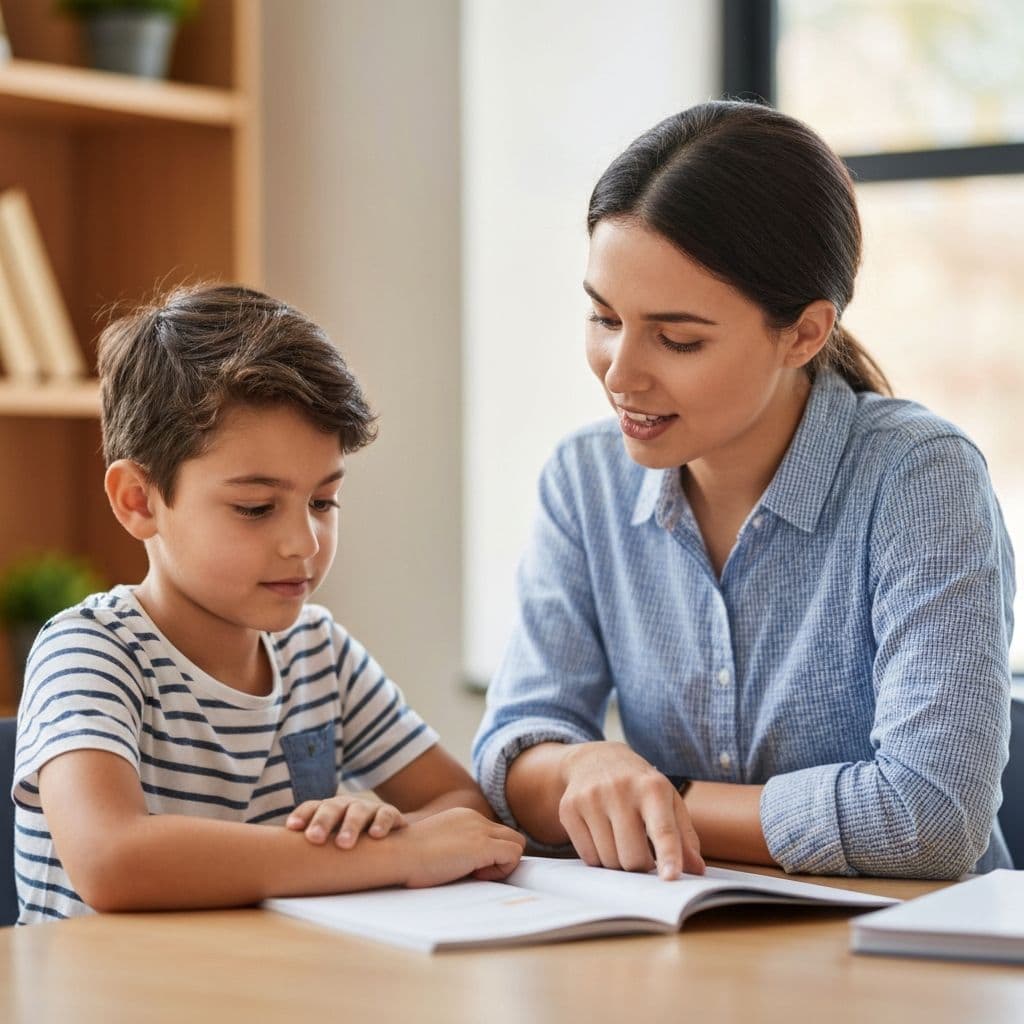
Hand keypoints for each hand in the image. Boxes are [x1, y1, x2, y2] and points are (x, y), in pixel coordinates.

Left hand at [286, 794, 405, 848]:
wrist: (385, 832)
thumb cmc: (348, 840)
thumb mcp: (329, 840)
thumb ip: (310, 847)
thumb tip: (277, 866)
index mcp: (327, 809)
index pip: (311, 807)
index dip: (302, 815)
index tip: (292, 828)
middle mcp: (346, 805)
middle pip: (332, 808)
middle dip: (323, 822)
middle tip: (314, 838)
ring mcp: (367, 808)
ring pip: (358, 811)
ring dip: (350, 826)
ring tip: (343, 844)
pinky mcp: (389, 814)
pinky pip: (386, 815)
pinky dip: (381, 823)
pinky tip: (376, 835)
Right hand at [391, 807, 525, 887]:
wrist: (396, 854)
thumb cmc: (409, 858)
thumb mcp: (438, 846)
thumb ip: (458, 848)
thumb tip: (475, 867)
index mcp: (463, 817)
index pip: (494, 832)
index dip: (490, 853)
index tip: (471, 868)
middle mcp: (474, 818)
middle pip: (510, 835)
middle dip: (502, 857)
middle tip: (478, 873)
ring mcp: (479, 830)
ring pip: (517, 844)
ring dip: (503, 863)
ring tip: (477, 875)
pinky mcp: (481, 846)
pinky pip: (514, 855)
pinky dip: (502, 870)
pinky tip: (475, 876)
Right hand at [558, 741, 703, 878]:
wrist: (596, 760)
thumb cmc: (639, 786)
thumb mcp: (667, 800)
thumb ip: (683, 836)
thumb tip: (696, 870)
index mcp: (652, 787)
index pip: (662, 828)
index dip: (668, 855)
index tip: (671, 877)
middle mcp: (619, 789)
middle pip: (633, 857)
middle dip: (641, 865)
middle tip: (642, 851)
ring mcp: (591, 798)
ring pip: (609, 861)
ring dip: (619, 862)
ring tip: (620, 839)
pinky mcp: (568, 808)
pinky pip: (587, 857)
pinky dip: (598, 857)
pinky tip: (602, 836)